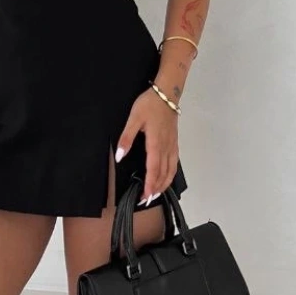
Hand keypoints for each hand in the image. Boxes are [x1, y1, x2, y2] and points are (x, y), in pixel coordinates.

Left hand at [116, 88, 179, 204]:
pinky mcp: (174, 142)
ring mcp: (172, 145)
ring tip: (156, 193)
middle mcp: (166, 147)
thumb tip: (121, 156)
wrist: (167, 93)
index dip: (150, 186)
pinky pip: (175, 163)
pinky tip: (166, 177)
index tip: (145, 197)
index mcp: (156, 144)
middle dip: (156, 189)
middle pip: (164, 174)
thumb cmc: (149, 105)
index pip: (153, 170)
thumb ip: (126, 138)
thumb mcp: (134, 119)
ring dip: (164, 184)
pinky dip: (171, 174)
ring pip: (171, 170)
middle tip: (147, 200)